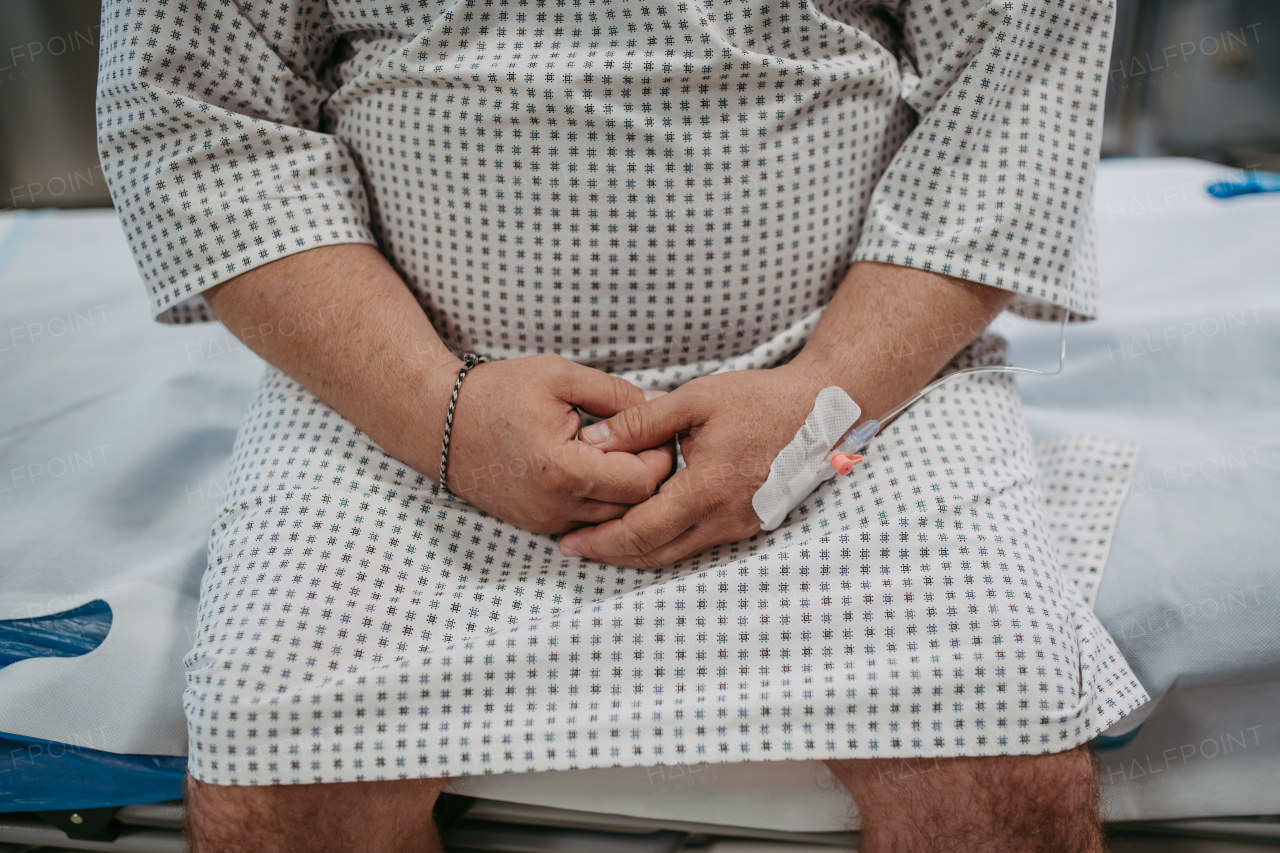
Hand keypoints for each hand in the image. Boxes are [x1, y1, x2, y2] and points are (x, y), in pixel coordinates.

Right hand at [439, 353, 675, 534]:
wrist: (437, 423)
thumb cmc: (497, 392)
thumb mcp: (561, 376)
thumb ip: (616, 395)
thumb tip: (661, 408)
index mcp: (563, 470)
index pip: (642, 481)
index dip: (661, 455)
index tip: (658, 429)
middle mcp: (555, 506)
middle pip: (634, 507)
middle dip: (651, 474)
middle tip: (649, 440)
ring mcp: (544, 521)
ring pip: (614, 521)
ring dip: (628, 491)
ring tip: (624, 453)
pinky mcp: (537, 525)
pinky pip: (588, 523)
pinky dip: (603, 501)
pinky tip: (598, 469)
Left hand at [557, 363, 827, 566]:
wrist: (820, 411)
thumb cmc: (758, 400)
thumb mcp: (695, 399)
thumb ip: (640, 422)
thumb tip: (590, 442)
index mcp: (707, 489)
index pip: (641, 531)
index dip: (599, 541)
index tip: (568, 540)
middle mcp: (723, 518)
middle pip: (654, 554)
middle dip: (609, 554)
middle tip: (572, 546)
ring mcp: (738, 526)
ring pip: (675, 555)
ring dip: (634, 552)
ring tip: (598, 542)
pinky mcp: (747, 524)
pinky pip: (696, 544)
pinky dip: (662, 543)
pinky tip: (641, 528)